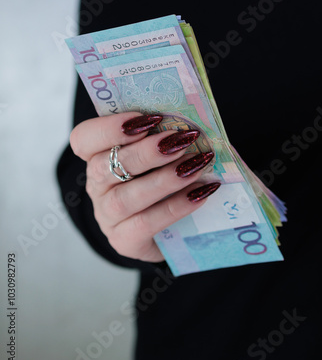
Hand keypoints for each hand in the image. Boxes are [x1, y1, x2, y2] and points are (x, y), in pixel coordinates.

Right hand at [70, 112, 219, 262]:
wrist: (166, 229)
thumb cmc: (159, 179)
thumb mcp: (155, 156)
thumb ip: (161, 137)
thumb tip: (186, 124)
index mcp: (96, 156)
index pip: (83, 139)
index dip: (110, 128)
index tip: (146, 118)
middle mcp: (96, 187)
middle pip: (105, 167)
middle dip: (145, 152)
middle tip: (180, 140)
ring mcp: (107, 216)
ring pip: (126, 198)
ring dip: (164, 179)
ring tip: (195, 166)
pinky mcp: (124, 241)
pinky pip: (146, 224)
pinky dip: (175, 207)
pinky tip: (200, 194)